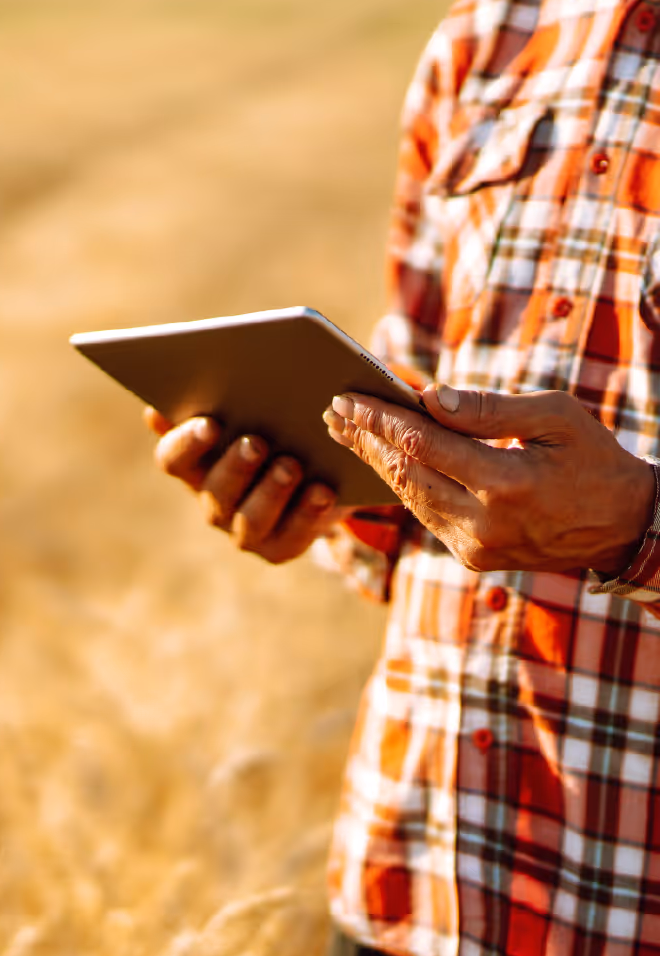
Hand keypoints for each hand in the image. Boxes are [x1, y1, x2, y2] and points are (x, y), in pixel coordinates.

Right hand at [146, 406, 341, 564]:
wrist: (318, 468)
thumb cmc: (274, 427)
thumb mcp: (251, 409)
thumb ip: (223, 398)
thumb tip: (173, 399)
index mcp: (194, 464)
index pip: (172, 458)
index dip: (186, 443)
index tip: (210, 423)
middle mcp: (212, 500)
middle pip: (213, 491)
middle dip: (235, 467)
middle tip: (256, 442)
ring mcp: (243, 529)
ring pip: (249, 520)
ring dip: (270, 493)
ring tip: (291, 466)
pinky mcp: (279, 546)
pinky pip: (292, 536)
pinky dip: (308, 514)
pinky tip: (323, 490)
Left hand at [324, 385, 655, 574]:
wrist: (624, 526)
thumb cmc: (592, 459)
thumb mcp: (556, 417)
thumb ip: (491, 410)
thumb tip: (430, 398)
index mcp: (508, 484)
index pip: (426, 444)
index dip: (381, 419)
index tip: (347, 398)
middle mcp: (485, 523)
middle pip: (405, 474)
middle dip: (365, 440)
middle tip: (331, 411)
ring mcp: (475, 546)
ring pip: (409, 498)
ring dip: (375, 463)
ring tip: (345, 431)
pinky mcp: (471, 558)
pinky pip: (425, 514)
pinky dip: (401, 484)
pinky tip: (381, 459)